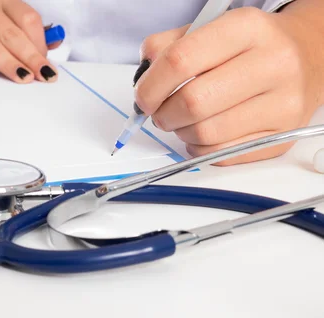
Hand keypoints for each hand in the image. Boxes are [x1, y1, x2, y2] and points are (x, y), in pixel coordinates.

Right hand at [0, 0, 61, 83]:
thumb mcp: (5, 23)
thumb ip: (28, 33)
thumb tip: (56, 44)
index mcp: (1, 2)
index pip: (27, 18)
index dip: (40, 43)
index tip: (47, 65)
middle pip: (11, 34)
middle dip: (31, 56)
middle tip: (44, 76)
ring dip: (7, 63)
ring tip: (23, 78)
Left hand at [134, 7, 323, 164]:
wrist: (310, 57)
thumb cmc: (253, 47)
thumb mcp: (214, 29)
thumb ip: (172, 46)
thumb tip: (144, 77)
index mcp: (248, 28)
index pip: (180, 61)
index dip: (151, 85)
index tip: (143, 96)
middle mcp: (272, 64)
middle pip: (192, 103)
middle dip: (163, 114)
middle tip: (160, 112)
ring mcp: (281, 105)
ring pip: (205, 134)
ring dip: (181, 133)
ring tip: (184, 121)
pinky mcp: (280, 137)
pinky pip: (221, 155)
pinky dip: (200, 149)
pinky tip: (203, 134)